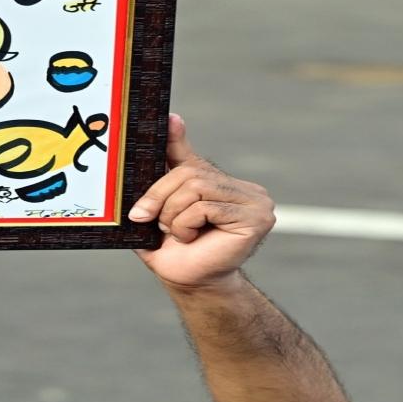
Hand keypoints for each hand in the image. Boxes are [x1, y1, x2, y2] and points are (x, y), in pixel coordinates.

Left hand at [129, 114, 274, 289]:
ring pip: (195, 188)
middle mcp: (246, 189)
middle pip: (190, 174)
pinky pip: (205, 206)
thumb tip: (173, 118)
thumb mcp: (162, 204)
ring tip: (175, 233)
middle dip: (159, 196)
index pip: (192, 161)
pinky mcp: (256, 218)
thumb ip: (169, 167)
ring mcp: (256, 202)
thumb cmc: (174, 249)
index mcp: (225, 184)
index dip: (175, 143)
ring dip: (172, 214)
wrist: (189, 284)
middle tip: (145, 218)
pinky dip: (185, 224)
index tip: (168, 117)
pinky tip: (192, 238)